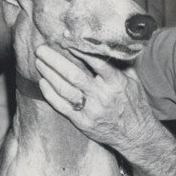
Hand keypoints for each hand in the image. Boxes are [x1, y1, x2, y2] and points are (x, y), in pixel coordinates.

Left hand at [34, 45, 155, 153]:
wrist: (136, 136)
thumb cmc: (135, 105)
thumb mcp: (134, 82)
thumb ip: (121, 65)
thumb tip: (109, 45)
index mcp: (116, 83)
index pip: (96, 62)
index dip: (79, 50)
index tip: (65, 39)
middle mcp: (103, 96)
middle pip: (74, 75)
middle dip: (55, 60)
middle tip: (41, 49)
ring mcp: (92, 110)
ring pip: (65, 89)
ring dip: (49, 74)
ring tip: (39, 62)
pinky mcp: (83, 122)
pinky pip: (62, 106)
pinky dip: (50, 93)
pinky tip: (43, 82)